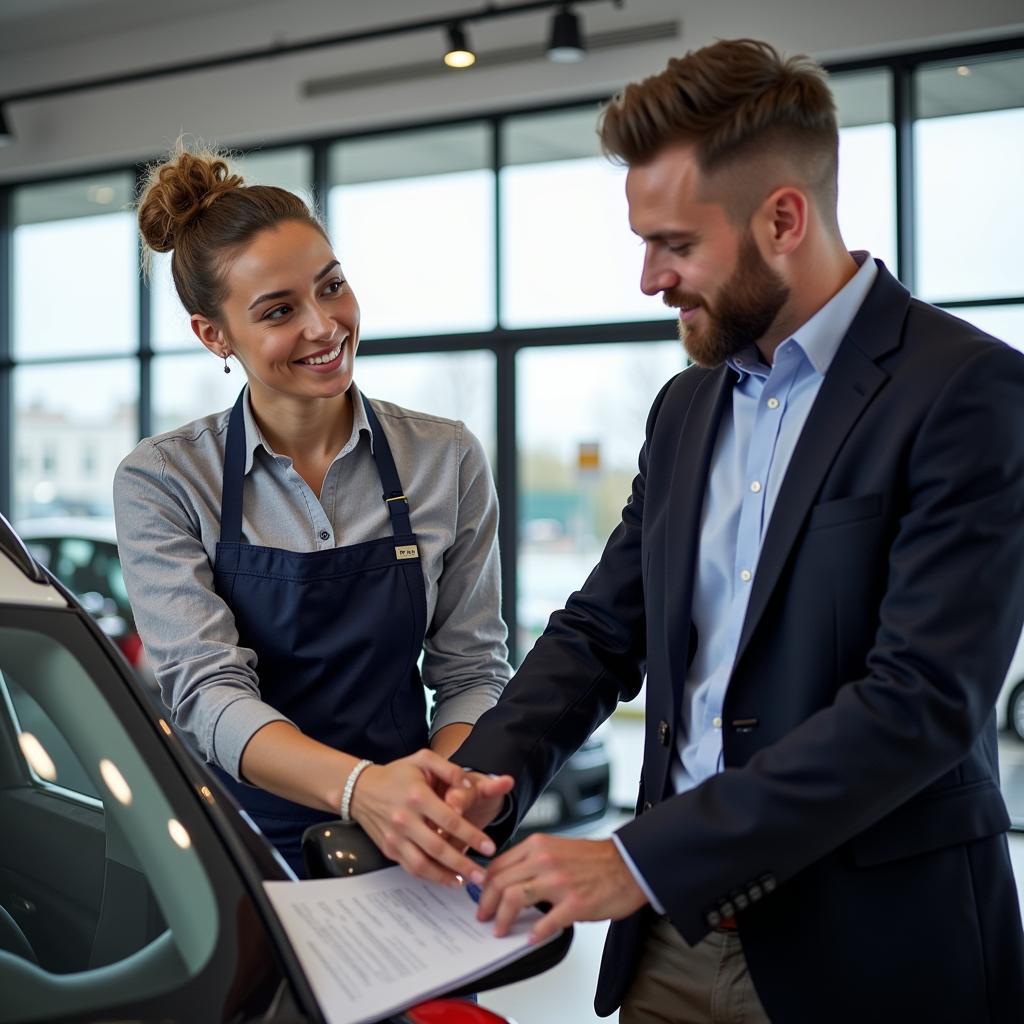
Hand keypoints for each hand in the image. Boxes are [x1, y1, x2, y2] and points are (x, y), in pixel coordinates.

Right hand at [348, 750, 500, 885]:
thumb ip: (449, 769)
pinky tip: (447, 879)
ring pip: (422, 864)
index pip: (450, 820)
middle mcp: (404, 819)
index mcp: (417, 796)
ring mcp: (394, 837)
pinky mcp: (389, 849)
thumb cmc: (397, 774)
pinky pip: (411, 868)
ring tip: (467, 881)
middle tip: (483, 875)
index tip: (490, 847)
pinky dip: (430, 877)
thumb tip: (467, 785)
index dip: (472, 835)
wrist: (361, 789)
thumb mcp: (423, 759)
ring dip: (446, 876)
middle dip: (463, 863)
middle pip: (437, 848)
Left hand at [476, 834, 647, 943]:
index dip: (484, 885)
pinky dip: (534, 933)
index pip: (497, 865)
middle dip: (486, 905)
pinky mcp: (574, 903)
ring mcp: (559, 882)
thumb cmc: (595, 860)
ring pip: (513, 899)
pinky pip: (545, 922)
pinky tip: (531, 938)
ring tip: (500, 930)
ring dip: (502, 919)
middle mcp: (544, 860)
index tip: (481, 898)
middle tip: (484, 918)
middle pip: (499, 883)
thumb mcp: (557, 848)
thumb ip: (532, 861)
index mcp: (538, 845)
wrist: (629, 864)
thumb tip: (510, 881)